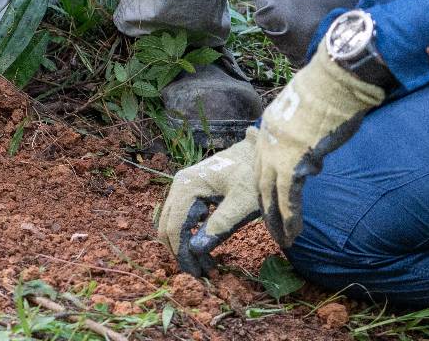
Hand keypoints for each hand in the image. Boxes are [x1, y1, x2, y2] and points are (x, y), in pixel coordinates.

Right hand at [156, 130, 261, 277]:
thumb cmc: (254, 176)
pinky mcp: (191, 192)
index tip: (200, 275)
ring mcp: (183, 187)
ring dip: (185, 247)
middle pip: (168, 227)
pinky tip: (207, 249)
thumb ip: (220, 226)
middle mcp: (179, 184)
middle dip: (182, 254)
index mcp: (187, 185)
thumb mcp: (242, 204)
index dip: (183, 255)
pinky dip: (190, 237)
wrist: (261, 152)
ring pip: (173, 224)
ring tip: (208, 265)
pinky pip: (182, 218)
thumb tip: (195, 250)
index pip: (174, 227)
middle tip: (204, 274)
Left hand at [251, 46, 384, 246]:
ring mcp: (279, 150)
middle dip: (267, 209)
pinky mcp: (294, 161)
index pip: (263, 163)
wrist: (338, 78)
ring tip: (285, 240)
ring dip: (278, 220)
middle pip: (261, 182)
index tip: (272, 203)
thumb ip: (304, 132)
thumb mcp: (308, 110)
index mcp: (270, 125)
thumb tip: (313, 155)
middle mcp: (269, 139)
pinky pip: (288, 197)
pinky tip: (295, 233)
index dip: (267, 185)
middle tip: (274, 230)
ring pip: (271, 194)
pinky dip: (291, 217)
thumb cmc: (332, 89)